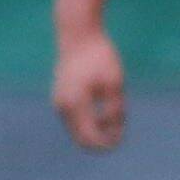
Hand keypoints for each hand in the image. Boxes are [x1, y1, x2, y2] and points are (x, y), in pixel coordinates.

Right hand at [52, 26, 126, 150]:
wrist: (78, 36)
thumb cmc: (100, 57)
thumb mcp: (115, 84)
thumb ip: (115, 110)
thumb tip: (114, 134)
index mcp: (75, 104)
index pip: (89, 138)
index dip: (106, 144)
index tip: (120, 140)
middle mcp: (62, 107)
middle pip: (81, 138)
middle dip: (100, 140)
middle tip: (119, 133)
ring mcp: (58, 103)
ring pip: (77, 130)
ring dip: (95, 130)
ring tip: (113, 113)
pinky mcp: (60, 98)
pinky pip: (75, 120)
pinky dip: (88, 122)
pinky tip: (103, 109)